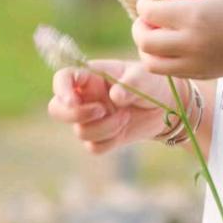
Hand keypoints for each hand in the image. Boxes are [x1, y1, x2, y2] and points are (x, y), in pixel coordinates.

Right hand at [47, 58, 175, 154]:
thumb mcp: (147, 78)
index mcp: (92, 76)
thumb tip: (116, 96)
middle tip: (102, 111)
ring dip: (104, 128)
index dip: (61, 89)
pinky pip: (94, 147)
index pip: (63, 78)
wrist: (166, 107)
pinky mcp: (101, 137)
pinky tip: (124, 129)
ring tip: (125, 117)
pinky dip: (110, 141)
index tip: (72, 100)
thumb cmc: (152, 84)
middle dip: (75, 115)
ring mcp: (91, 118)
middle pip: (57, 109)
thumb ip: (132, 82)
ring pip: (80, 131)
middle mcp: (86, 97)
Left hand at [133, 0, 222, 79]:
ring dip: (147, 45)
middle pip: (144, 40)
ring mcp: (193, 63)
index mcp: (195, 16)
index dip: (145, 2)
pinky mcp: (197, 75)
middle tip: (151, 16)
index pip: (149, 11)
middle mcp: (191, 43)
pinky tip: (172, 44)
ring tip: (159, 32)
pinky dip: (159, 58)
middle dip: (140, 25)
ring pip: (150, 60)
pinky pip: (165, 70)